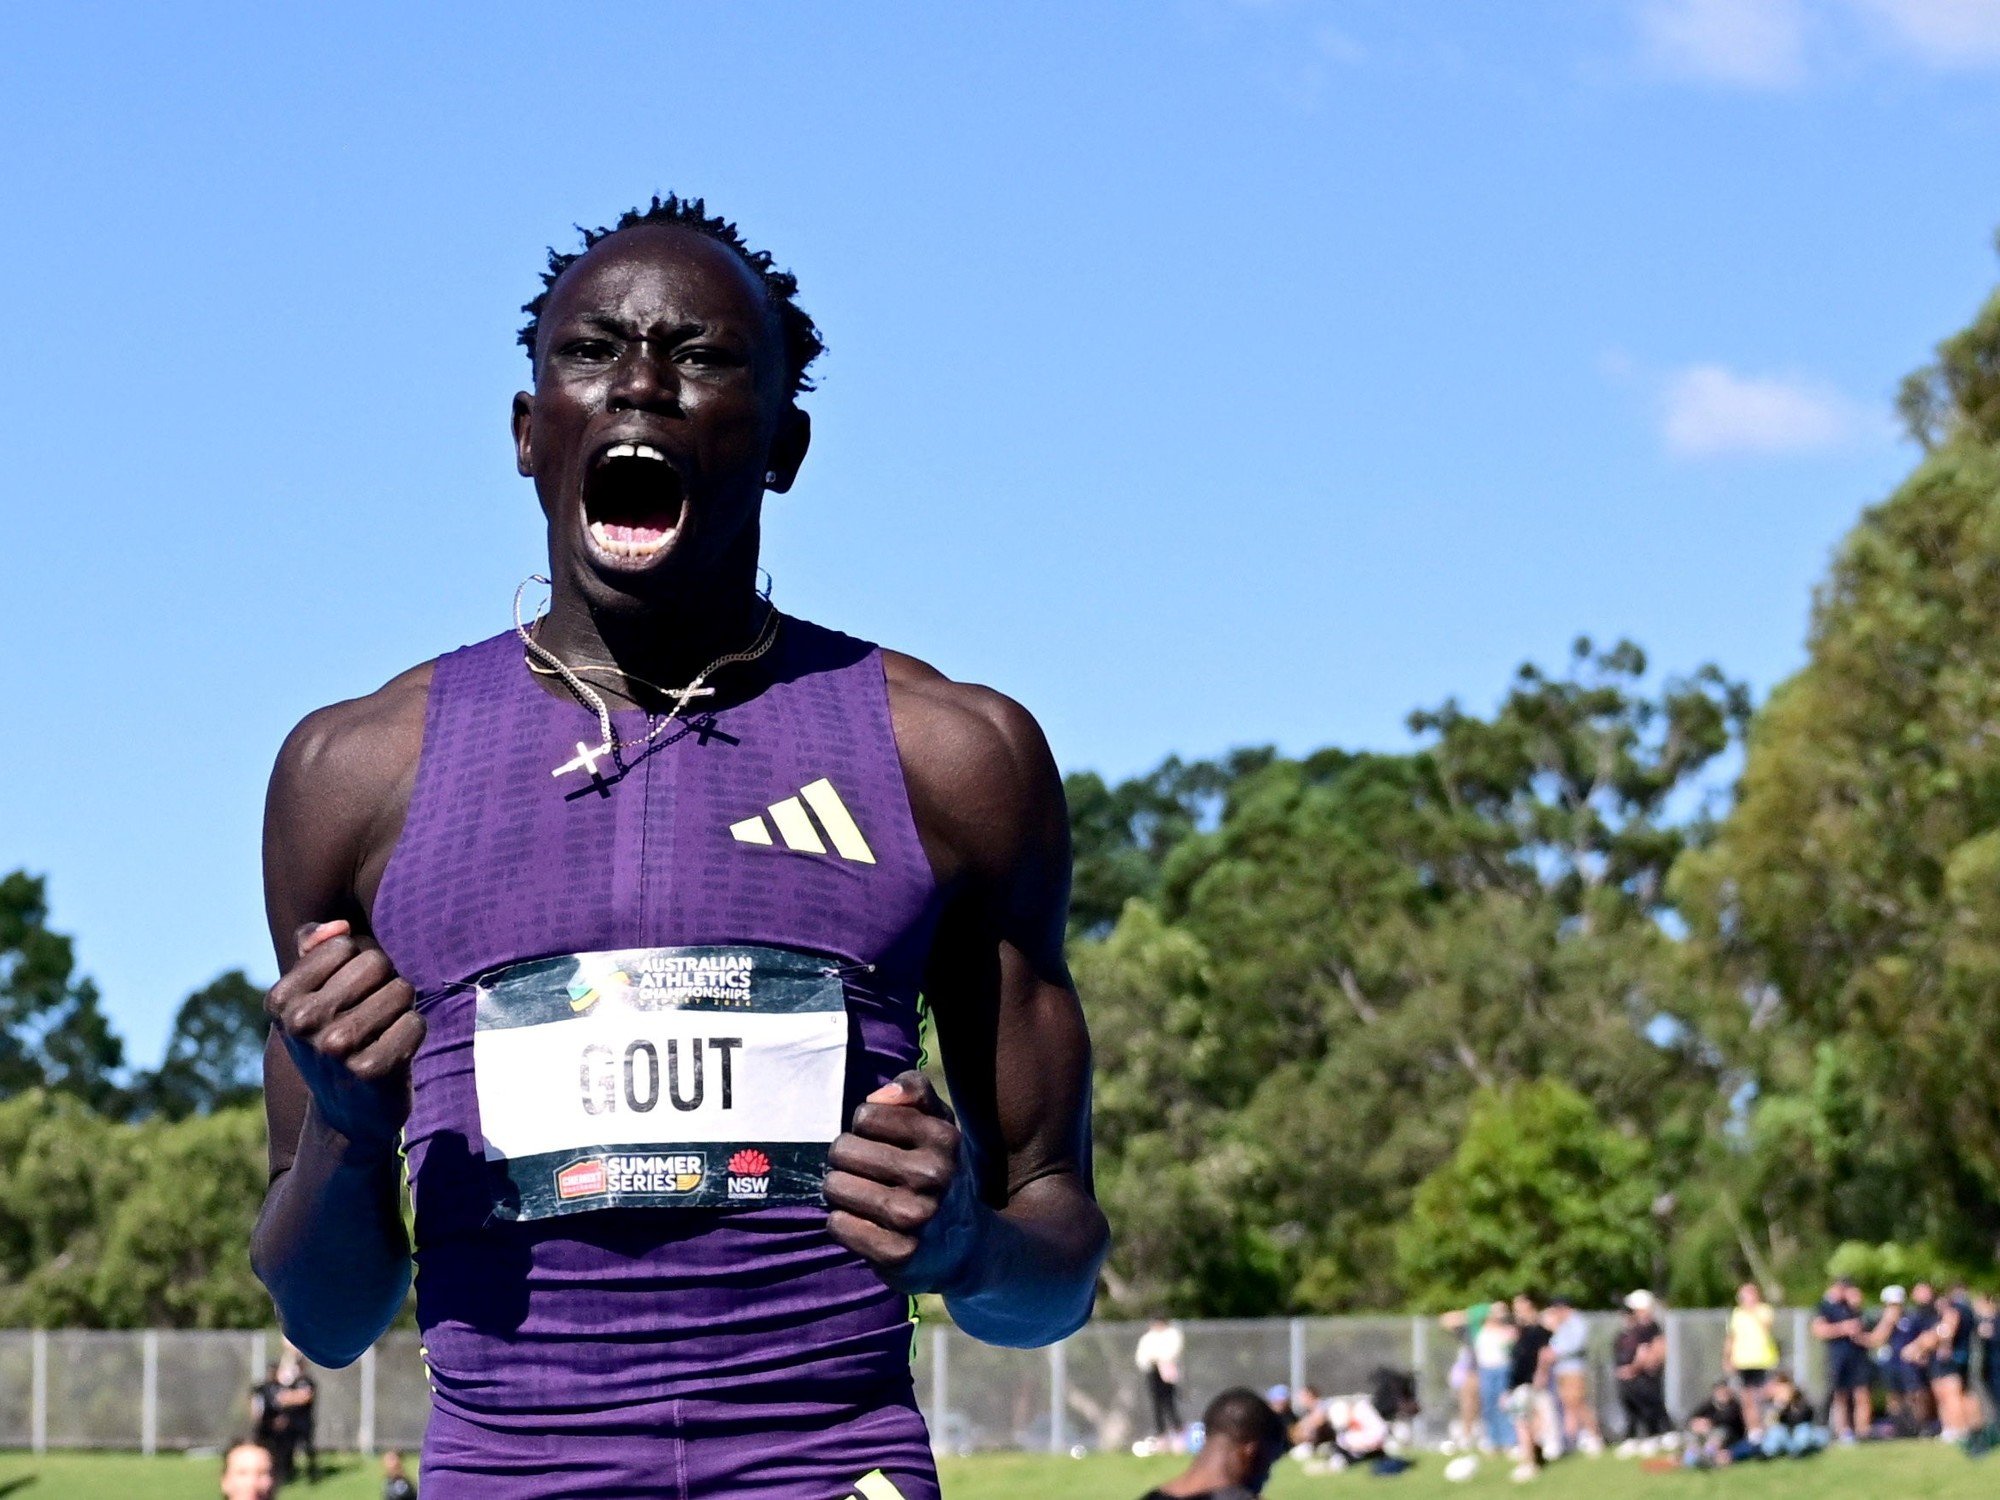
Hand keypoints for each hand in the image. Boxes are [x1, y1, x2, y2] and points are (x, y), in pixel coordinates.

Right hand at [265, 920, 423, 1155]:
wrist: (346, 1113)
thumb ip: (314, 948)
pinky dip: (414, 1032)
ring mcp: (336, 1049)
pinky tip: (395, 1053)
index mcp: (281, 999)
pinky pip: (416, 1022)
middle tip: (371, 1015)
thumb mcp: (310, 996)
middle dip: (384, 982)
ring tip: (381, 1033)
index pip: (345, 945)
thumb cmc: (333, 1039)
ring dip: (401, 1008)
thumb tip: (338, 927)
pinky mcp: (371, 1071)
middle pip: (376, 962)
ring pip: (401, 989)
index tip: (347, 996)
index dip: (358, 965)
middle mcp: (303, 1023)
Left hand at [825, 1070, 978, 1291]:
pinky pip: (838, 1224)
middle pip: (843, 1149)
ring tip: (863, 1197)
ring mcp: (915, 1217)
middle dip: (847, 1159)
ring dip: (841, 1191)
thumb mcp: (940, 1123)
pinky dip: (842, 1223)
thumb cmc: (940, 1172)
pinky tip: (865, 1224)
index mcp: (944, 1138)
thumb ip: (915, 1090)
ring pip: (835, 1186)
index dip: (865, 1128)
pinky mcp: (897, 1254)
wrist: (967, 1246)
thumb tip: (877, 1097)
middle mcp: (933, 1176)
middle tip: (867, 1172)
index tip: (881, 1142)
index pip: (866, 1115)